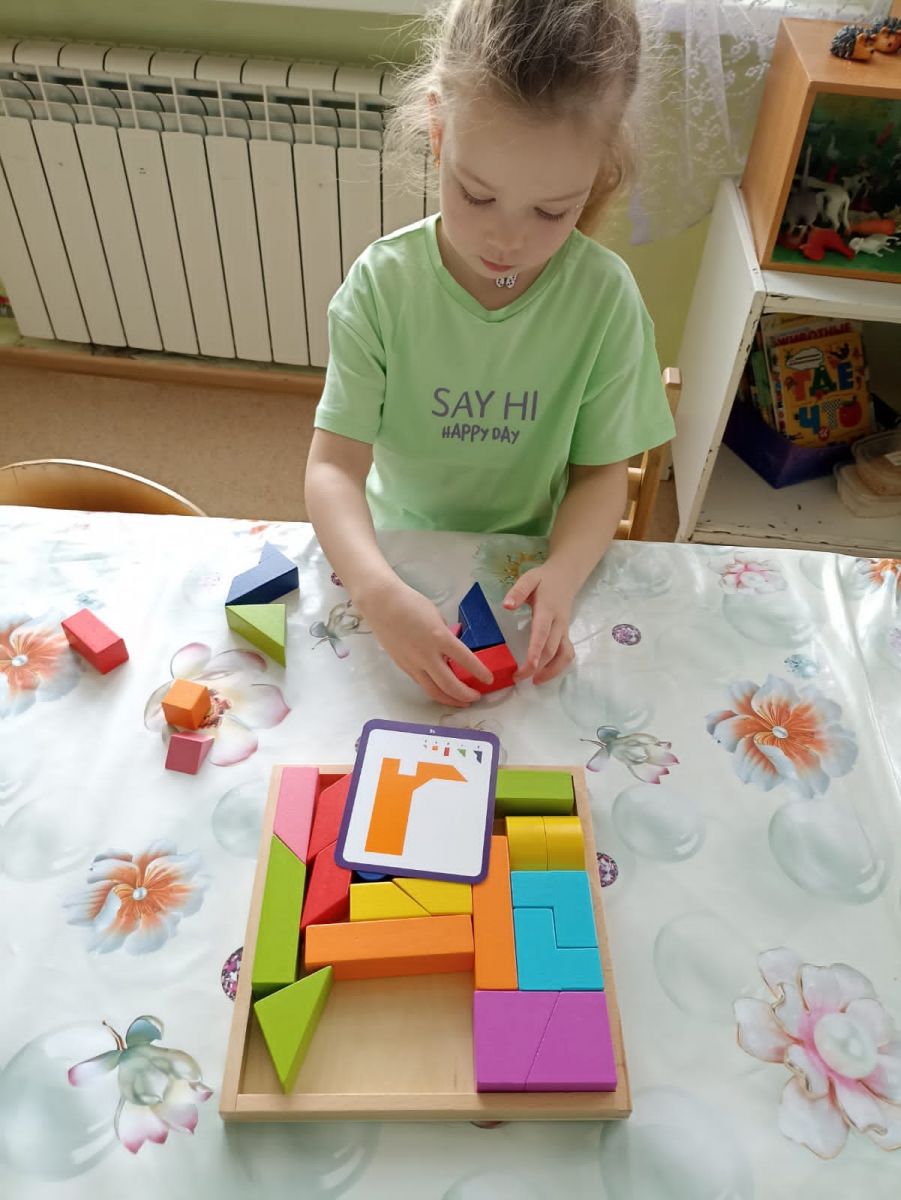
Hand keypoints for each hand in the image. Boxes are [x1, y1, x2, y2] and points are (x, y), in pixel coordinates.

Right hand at [356, 577, 492, 705]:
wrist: (381, 604)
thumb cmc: (410, 604)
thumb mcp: (436, 617)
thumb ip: (445, 636)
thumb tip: (450, 651)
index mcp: (439, 637)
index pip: (465, 660)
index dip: (480, 672)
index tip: (488, 679)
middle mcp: (426, 655)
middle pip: (449, 685)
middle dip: (466, 695)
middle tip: (476, 697)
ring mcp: (413, 663)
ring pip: (433, 691)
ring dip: (450, 700)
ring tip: (462, 702)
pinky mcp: (403, 666)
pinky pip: (422, 683)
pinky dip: (435, 689)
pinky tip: (442, 690)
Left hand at [502, 564, 575, 684]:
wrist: (566, 577)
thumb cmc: (544, 579)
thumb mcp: (529, 579)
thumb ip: (518, 591)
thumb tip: (507, 606)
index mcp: (547, 610)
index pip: (542, 634)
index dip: (535, 652)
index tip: (527, 667)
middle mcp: (558, 623)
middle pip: (552, 650)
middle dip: (537, 667)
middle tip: (518, 678)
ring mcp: (564, 630)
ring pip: (564, 655)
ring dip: (551, 671)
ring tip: (534, 681)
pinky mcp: (566, 635)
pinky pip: (566, 654)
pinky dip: (558, 667)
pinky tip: (545, 673)